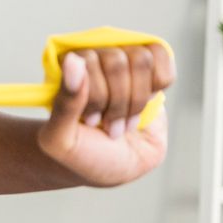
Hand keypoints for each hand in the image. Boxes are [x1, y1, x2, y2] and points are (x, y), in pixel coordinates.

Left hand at [37, 44, 175, 186]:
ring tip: (125, 122)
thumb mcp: (61, 138)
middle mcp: (93, 57)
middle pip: (117, 61)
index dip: (96, 96)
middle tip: (108, 125)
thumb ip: (64, 102)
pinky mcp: (148, 67)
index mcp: (63, 68)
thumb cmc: (83, 153)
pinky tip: (145, 104)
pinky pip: (161, 55)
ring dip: (136, 101)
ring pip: (141, 60)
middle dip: (116, 103)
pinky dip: (157, 85)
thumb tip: (73, 60)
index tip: (90, 122)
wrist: (116, 167)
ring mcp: (122, 60)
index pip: (87, 60)